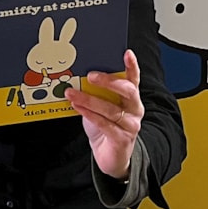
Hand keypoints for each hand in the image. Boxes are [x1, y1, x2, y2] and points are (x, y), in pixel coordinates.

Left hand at [65, 49, 142, 180]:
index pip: (134, 78)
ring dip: (88, 99)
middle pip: (127, 91)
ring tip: (72, 93)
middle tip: (90, 76)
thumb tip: (78, 77)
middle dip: (108, 81)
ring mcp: (131, 125)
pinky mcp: (122, 139)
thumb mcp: (102, 105)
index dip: (132, 65)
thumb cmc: (105, 126)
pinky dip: (89, 114)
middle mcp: (135, 109)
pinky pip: (104, 124)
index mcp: (131, 98)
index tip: (127, 53)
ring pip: (110, 108)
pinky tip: (77, 107)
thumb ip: (97, 93)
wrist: (109, 155)